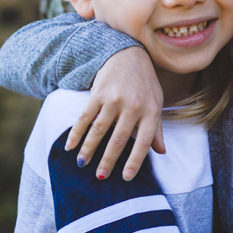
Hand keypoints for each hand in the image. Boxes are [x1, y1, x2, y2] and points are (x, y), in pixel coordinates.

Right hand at [64, 47, 165, 179]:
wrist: (128, 55)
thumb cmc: (145, 84)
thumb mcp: (156, 103)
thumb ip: (156, 128)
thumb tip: (161, 152)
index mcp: (151, 111)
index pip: (143, 142)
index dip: (135, 161)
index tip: (126, 177)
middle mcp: (133, 106)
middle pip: (118, 139)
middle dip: (108, 160)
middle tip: (100, 176)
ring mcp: (115, 99)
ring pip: (99, 130)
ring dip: (89, 149)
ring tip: (82, 164)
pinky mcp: (98, 93)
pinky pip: (85, 117)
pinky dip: (76, 133)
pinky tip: (71, 146)